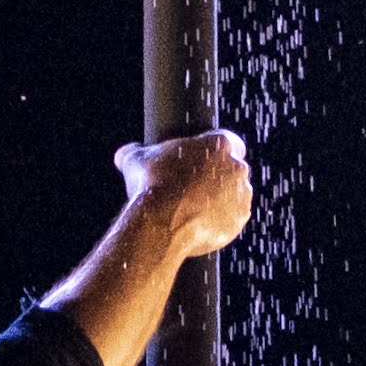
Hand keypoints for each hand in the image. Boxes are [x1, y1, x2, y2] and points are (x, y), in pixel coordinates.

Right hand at [115, 129, 254, 251]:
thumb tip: (123, 155)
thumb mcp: (135, 160)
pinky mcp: (239, 221)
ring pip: (237, 195)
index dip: (217, 152)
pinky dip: (223, 222)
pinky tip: (203, 224)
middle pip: (234, 169)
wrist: (160, 222)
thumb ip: (133, 152)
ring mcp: (241, 195)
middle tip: (198, 188)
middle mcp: (237, 167)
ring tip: (198, 209)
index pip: (230, 142)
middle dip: (221, 177)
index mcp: (219, 143)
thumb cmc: (151, 186)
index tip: (205, 162)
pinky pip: (234, 219)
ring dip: (224, 200)